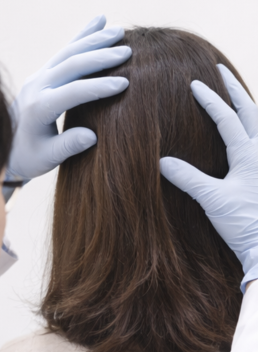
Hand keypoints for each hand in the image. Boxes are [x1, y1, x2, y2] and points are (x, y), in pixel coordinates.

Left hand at [7, 15, 131, 179]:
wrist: (5, 149)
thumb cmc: (28, 157)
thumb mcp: (47, 158)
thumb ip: (68, 146)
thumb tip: (93, 136)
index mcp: (38, 108)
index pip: (73, 92)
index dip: (99, 87)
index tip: (124, 84)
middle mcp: (36, 87)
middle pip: (71, 64)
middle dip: (100, 57)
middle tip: (128, 51)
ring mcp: (37, 78)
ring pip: (67, 53)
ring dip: (93, 40)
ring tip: (118, 32)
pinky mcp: (40, 75)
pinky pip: (62, 53)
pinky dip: (80, 37)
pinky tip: (97, 22)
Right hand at [160, 64, 257, 292]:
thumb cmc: (244, 222)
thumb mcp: (212, 199)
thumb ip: (188, 178)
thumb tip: (161, 161)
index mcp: (249, 154)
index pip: (227, 118)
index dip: (210, 100)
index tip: (195, 84)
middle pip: (250, 111)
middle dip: (235, 89)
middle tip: (221, 70)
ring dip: (247, 104)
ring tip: (236, 92)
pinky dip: (252, 126)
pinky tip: (247, 129)